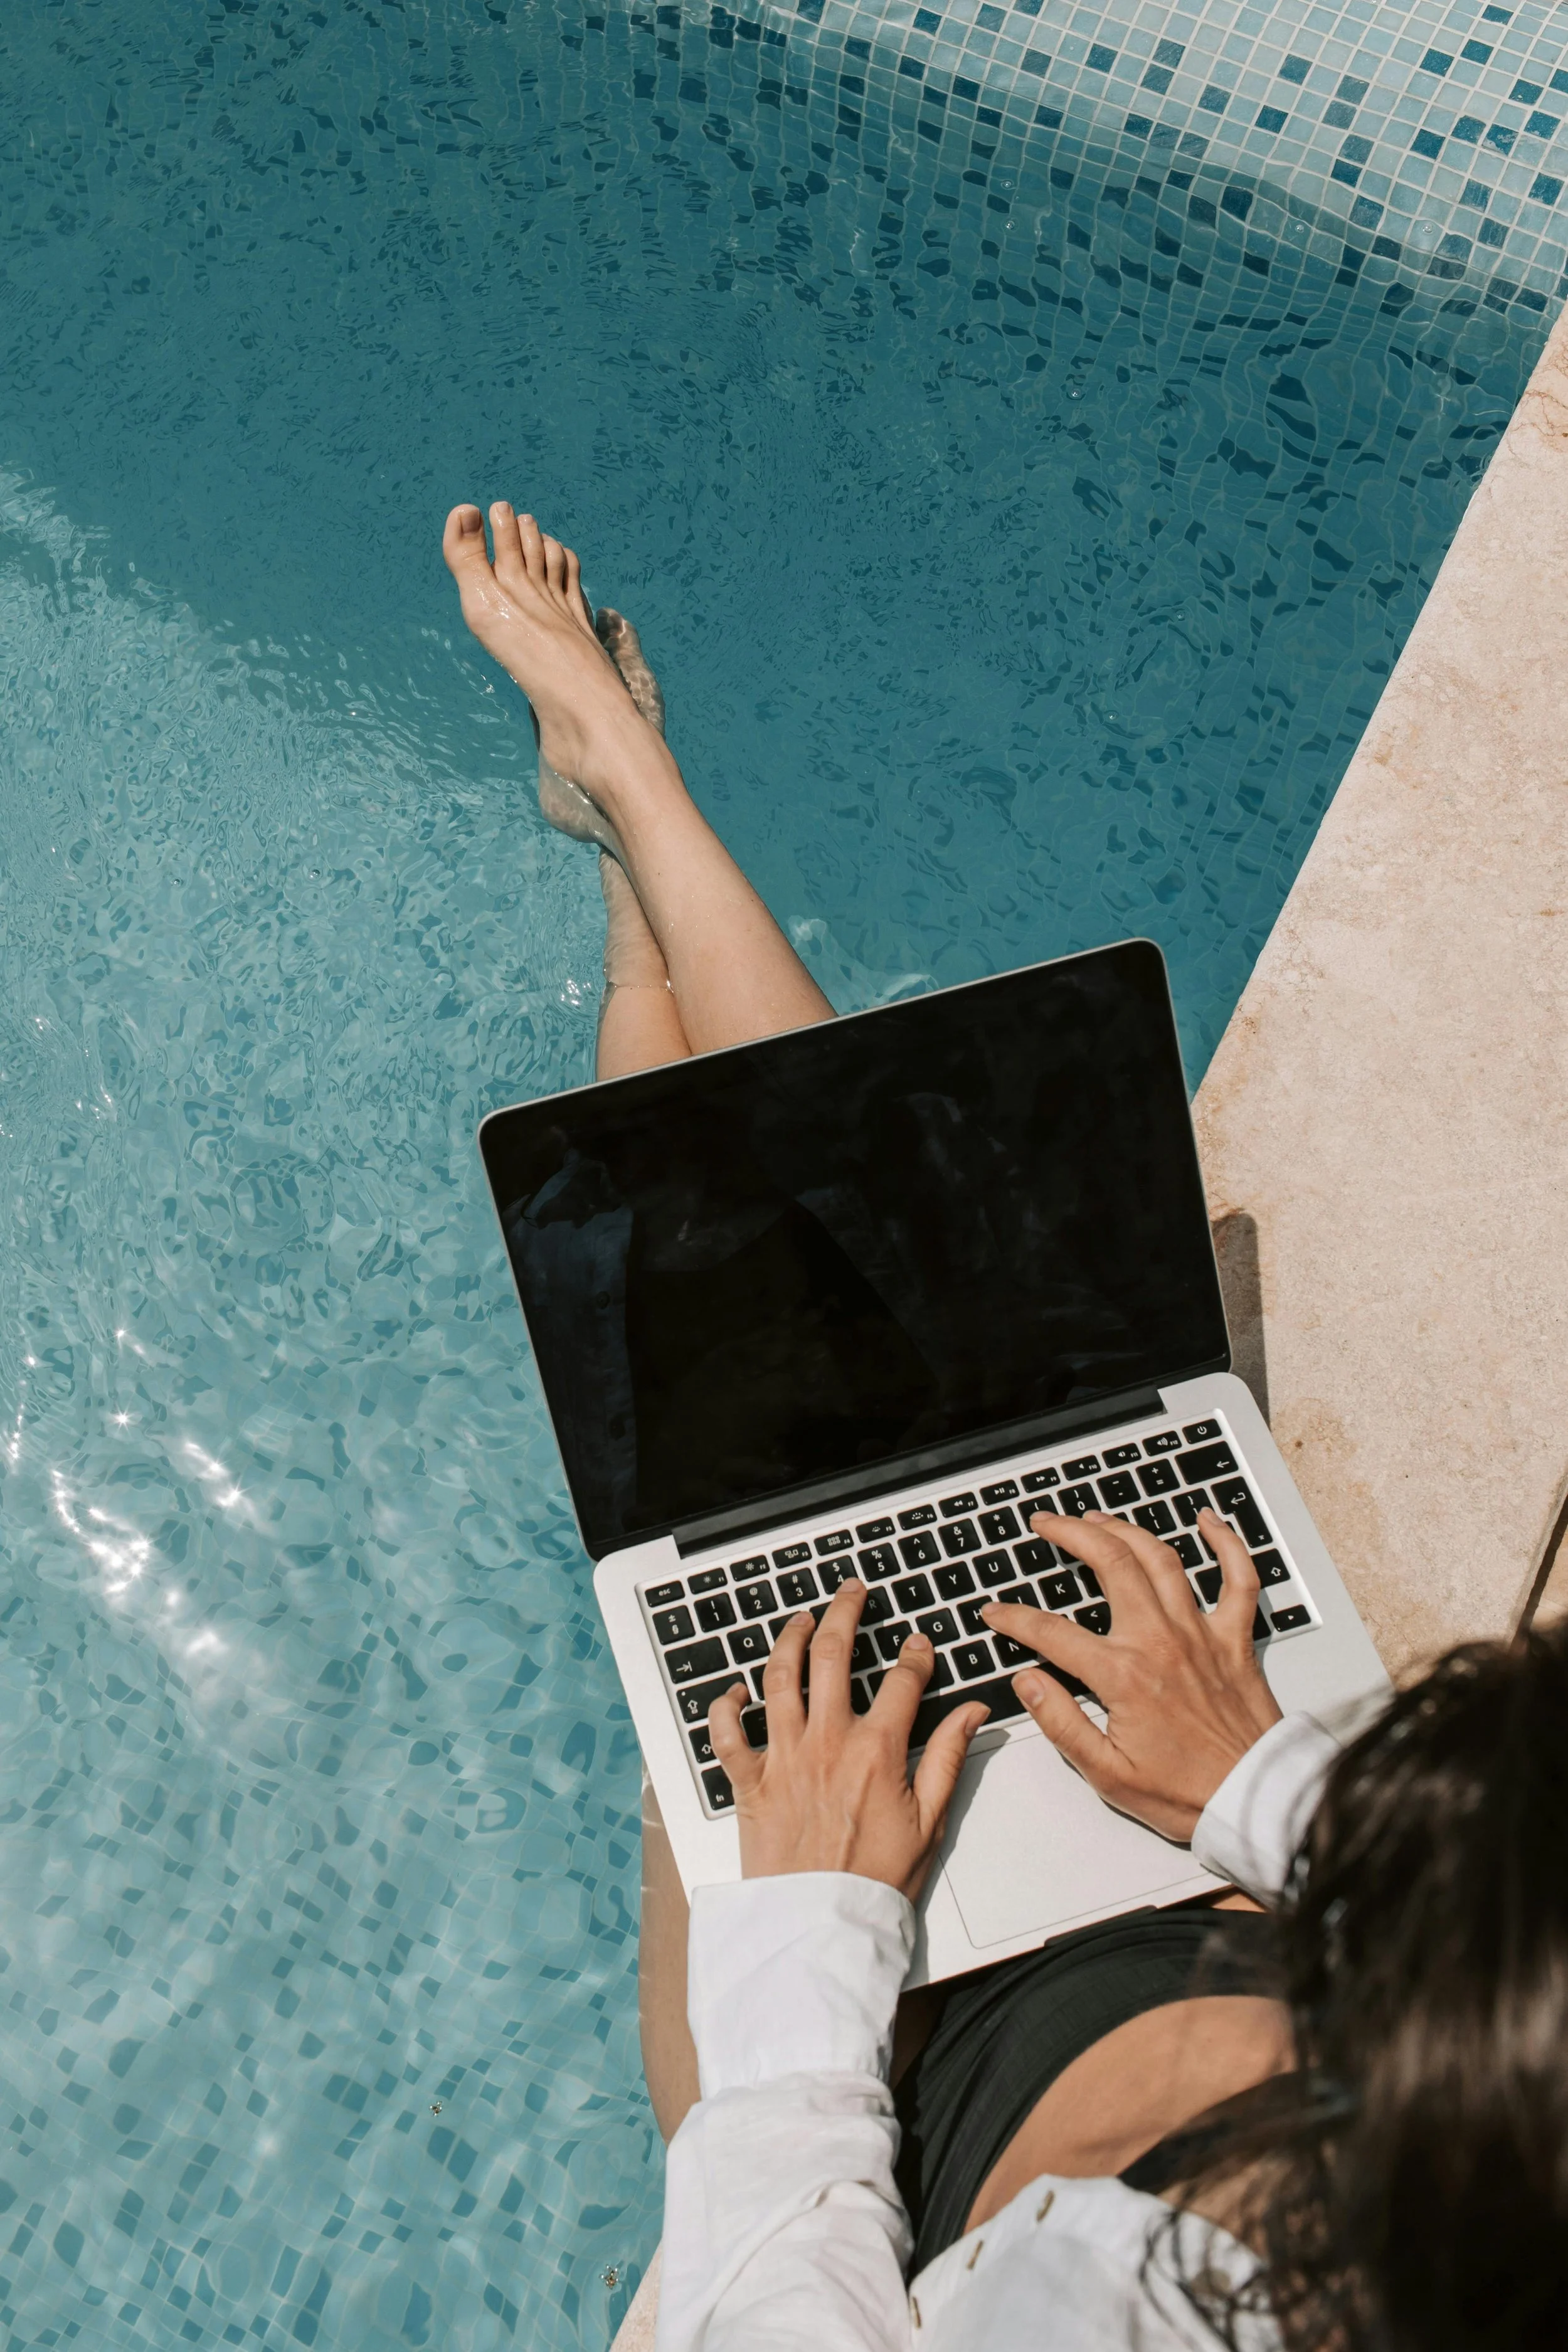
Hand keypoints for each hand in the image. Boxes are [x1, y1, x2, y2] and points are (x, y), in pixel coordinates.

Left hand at [708, 1579, 989, 1900]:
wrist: (823, 1925)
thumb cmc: (876, 1880)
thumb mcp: (931, 1820)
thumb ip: (951, 1757)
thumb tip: (974, 1712)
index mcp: (877, 1750)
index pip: (902, 1680)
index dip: (914, 1654)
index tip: (917, 1644)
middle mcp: (827, 1742)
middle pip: (833, 1655)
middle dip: (844, 1613)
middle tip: (851, 1593)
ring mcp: (784, 1758)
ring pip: (779, 1677)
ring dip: (789, 1640)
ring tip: (800, 1620)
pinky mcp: (749, 1783)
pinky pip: (727, 1733)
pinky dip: (725, 1706)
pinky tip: (735, 1690)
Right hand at [981, 1509, 1282, 1842]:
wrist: (1253, 1801)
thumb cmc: (1187, 1793)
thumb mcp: (1107, 1773)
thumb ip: (1061, 1722)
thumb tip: (1027, 1682)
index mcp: (1124, 1675)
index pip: (1052, 1631)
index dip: (1015, 1618)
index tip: (996, 1612)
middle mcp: (1161, 1641)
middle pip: (1110, 1563)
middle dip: (1070, 1533)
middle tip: (1046, 1522)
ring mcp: (1201, 1634)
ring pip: (1161, 1558)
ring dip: (1125, 1529)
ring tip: (1097, 1517)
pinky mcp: (1235, 1639)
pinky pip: (1238, 1579)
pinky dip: (1227, 1544)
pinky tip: (1210, 1521)